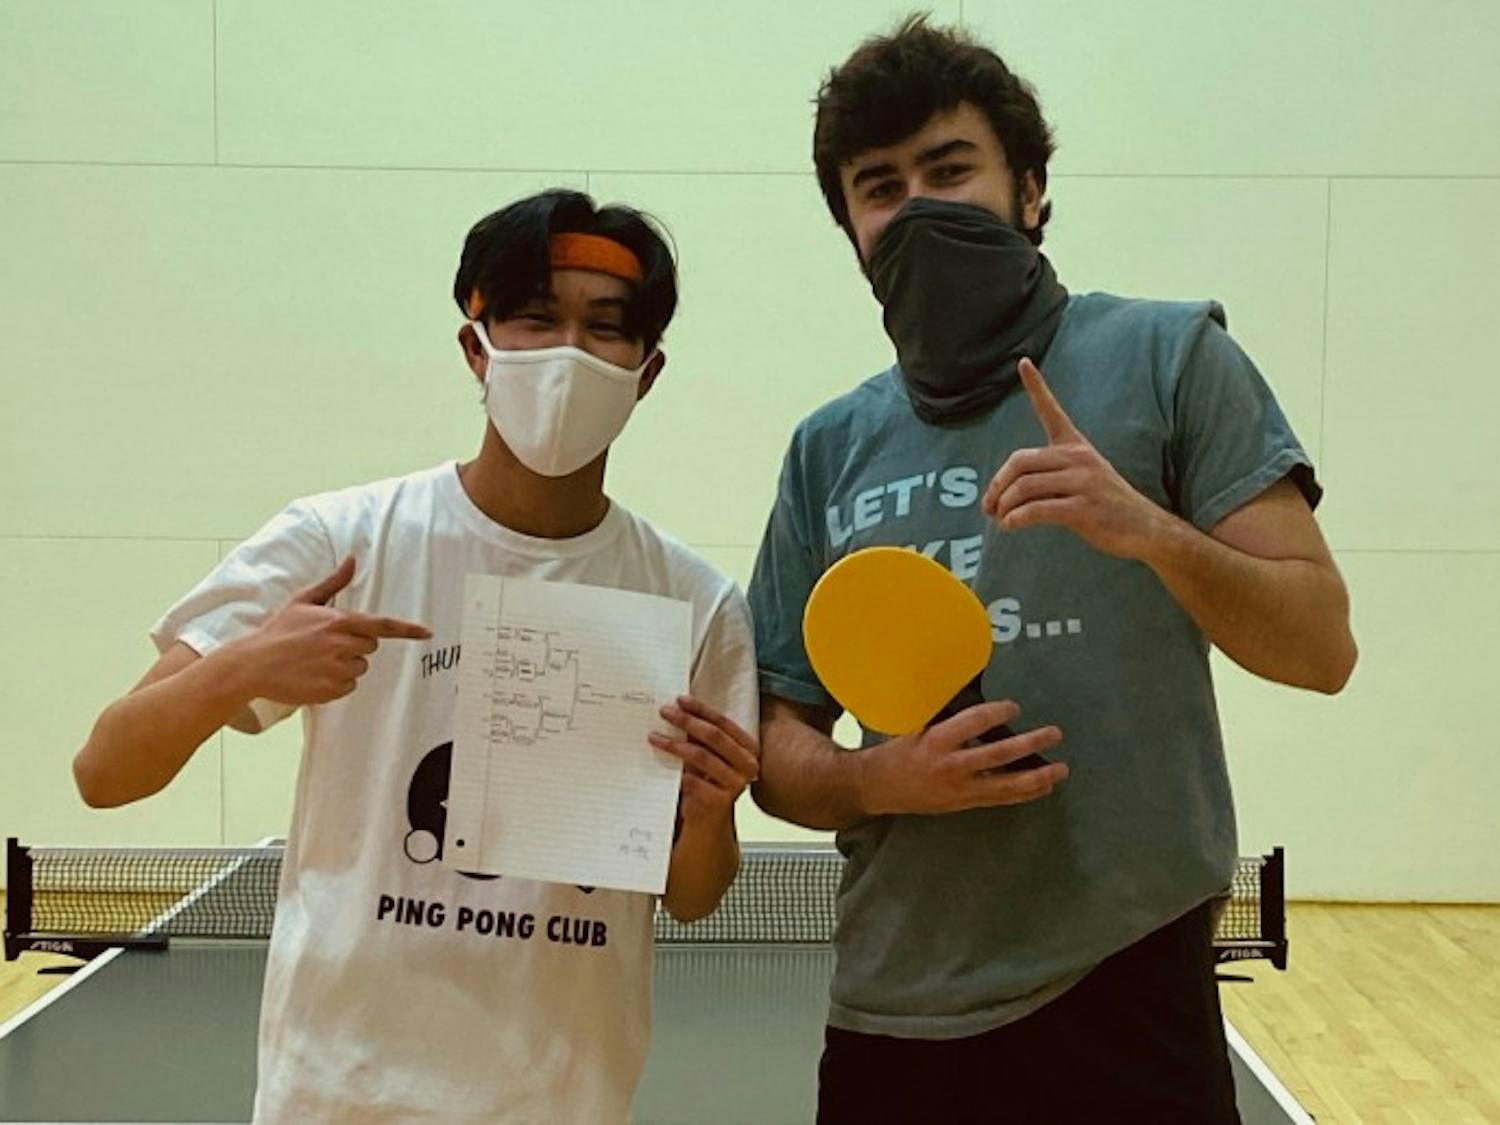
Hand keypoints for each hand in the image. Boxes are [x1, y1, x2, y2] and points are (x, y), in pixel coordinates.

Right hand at [229, 557, 430, 704]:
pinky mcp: (332, 690)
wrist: (253, 664)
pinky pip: (349, 685)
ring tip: (317, 660)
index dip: (408, 629)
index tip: (427, 633)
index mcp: (340, 622)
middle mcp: (343, 646)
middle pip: (370, 647)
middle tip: (326, 643)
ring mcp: (338, 670)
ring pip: (360, 667)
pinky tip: (315, 674)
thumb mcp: (304, 601)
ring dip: (346, 664)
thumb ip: (334, 582)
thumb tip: (353, 559)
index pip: (382, 626)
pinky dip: (336, 681)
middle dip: (355, 644)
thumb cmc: (280, 630)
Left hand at [651, 696, 759, 828]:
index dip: (701, 710)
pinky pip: (693, 781)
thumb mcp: (710, 754)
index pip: (723, 722)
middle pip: (713, 736)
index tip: (680, 700)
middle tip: (665, 712)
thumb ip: (701, 736)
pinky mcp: (719, 801)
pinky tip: (663, 766)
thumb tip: (677, 709)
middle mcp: (748, 765)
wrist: (709, 816)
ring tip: (655, 737)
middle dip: (687, 721)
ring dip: (674, 744)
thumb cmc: (708, 779)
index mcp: (749, 748)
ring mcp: (735, 784)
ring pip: (701, 756)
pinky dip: (678, 772)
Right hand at [860, 700, 1066, 815]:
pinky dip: (1026, 793)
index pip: (975, 722)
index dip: (999, 712)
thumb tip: (973, 688)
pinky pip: (1002, 799)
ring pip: (1007, 785)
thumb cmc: (899, 750)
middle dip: (1031, 743)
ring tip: (1061, 768)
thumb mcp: (915, 725)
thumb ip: (945, 713)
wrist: (880, 787)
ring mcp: (961, 789)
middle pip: (1000, 755)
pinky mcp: (966, 803)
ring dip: (1038, 776)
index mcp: (936, 740)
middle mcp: (952, 766)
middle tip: (1054, 733)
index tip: (1014, 707)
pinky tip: (1044, 786)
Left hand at [981, 357, 1166, 558]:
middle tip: (988, 507)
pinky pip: (1037, 509)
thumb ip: (1046, 477)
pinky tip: (1010, 526)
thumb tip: (1003, 496)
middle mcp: (1079, 458)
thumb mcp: (1080, 479)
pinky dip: (1016, 519)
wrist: (1144, 528)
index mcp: (1076, 446)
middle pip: (1019, 462)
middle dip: (997, 485)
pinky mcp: (1084, 508)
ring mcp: (1083, 482)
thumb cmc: (1104, 505)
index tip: (1023, 362)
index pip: (1052, 411)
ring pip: (1024, 486)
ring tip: (1000, 519)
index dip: (1037, 387)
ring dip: (1003, 506)